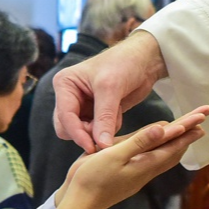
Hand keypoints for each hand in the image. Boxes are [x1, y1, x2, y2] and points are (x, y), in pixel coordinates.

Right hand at [52, 31, 167, 152]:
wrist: (144, 60)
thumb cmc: (124, 64)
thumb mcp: (111, 89)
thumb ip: (105, 118)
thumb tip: (101, 146)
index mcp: (65, 84)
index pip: (64, 116)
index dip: (77, 134)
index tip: (92, 148)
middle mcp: (69, 96)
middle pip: (67, 128)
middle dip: (86, 133)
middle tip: (106, 130)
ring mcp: (82, 105)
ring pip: (82, 132)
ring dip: (99, 131)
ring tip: (116, 114)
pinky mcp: (95, 113)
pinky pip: (95, 131)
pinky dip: (107, 129)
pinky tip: (118, 113)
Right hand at [53, 107, 208, 208]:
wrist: (79, 203)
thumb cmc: (92, 178)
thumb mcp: (114, 155)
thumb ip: (139, 142)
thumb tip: (164, 128)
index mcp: (144, 163)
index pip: (172, 144)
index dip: (186, 130)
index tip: (202, 120)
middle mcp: (145, 171)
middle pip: (172, 151)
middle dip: (186, 137)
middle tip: (201, 124)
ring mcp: (137, 176)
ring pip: (163, 158)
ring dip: (176, 145)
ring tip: (184, 136)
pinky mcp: (129, 178)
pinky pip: (151, 162)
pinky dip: (160, 152)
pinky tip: (154, 150)